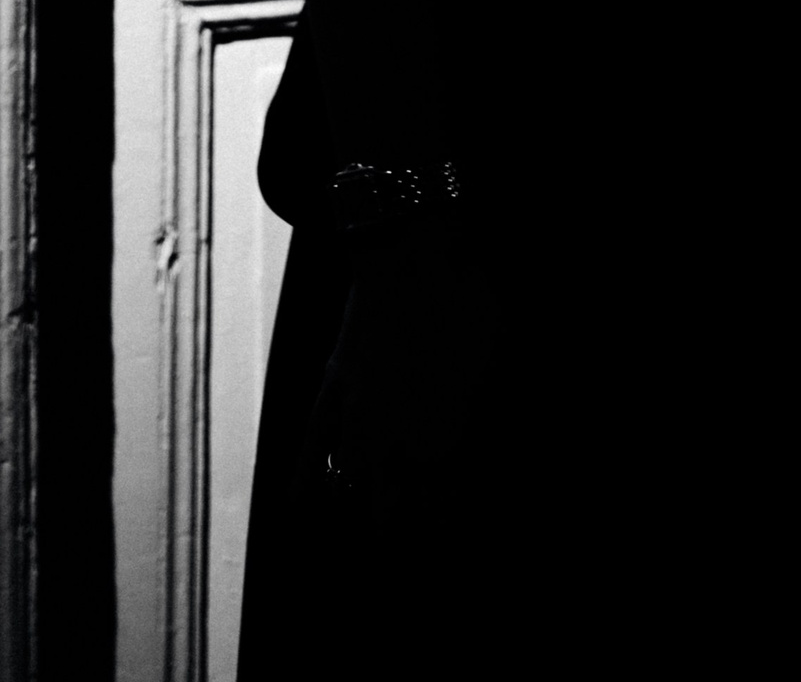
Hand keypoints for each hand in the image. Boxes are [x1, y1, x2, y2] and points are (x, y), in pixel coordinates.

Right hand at [304, 224, 498, 522]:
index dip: (450, 531)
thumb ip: (496, 416)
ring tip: (376, 531)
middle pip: (394, 514)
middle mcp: (396, 440)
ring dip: (366, 511)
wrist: (415, 251)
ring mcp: (358, 416)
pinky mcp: (332, 387)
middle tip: (414, 548)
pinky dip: (303, 479)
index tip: (454, 542)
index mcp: (445, 438)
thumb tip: (495, 447)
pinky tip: (297, 508)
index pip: (446, 509)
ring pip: (353, 488)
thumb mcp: (502, 363)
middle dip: (404, 536)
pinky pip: (311, 444)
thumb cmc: (472, 302)